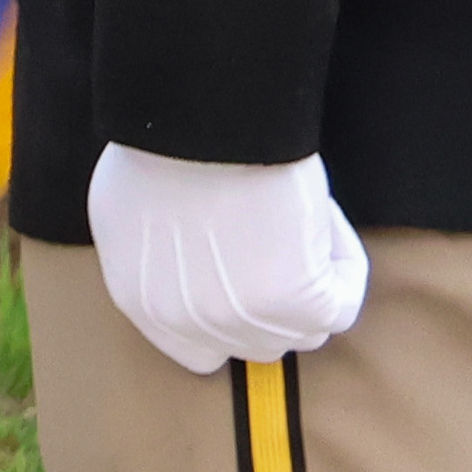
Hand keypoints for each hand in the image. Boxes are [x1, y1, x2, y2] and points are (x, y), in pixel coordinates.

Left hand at [88, 143, 369, 374]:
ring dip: (312, 279)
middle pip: (258, 343)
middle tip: (279, 235)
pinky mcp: (296, 306)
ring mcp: (243, 323)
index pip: (200, 352)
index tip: (246, 269)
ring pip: (303, 330)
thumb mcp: (127, 211)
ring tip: (298, 217)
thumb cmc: (164, 141)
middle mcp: (190, 327)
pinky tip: (322, 219)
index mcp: (142, 305)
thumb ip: (157, 259)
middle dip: (275, 297)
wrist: (198, 120)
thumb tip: (194, 268)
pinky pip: (342, 305)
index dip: (232, 316)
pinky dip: (343, 264)